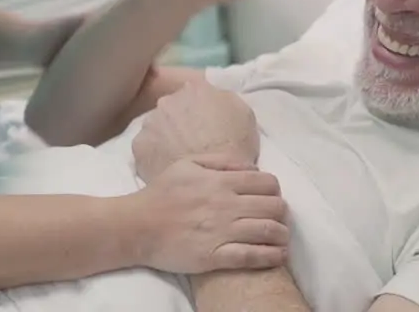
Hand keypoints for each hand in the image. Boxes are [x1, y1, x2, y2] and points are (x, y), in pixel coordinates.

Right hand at [131, 155, 288, 272]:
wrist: (136, 226)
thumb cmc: (161, 193)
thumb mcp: (187, 164)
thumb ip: (221, 161)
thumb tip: (251, 167)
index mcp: (220, 182)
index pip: (267, 183)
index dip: (275, 190)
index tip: (271, 197)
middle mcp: (225, 205)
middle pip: (274, 207)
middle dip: (281, 212)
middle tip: (277, 218)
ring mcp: (221, 232)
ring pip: (268, 231)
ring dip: (282, 235)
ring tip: (281, 238)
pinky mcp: (214, 256)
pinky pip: (252, 256)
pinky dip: (270, 256)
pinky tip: (277, 255)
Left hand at [132, 78, 259, 182]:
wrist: (214, 179)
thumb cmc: (235, 147)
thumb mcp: (243, 113)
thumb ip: (223, 98)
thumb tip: (212, 99)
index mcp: (194, 88)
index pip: (194, 93)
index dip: (199, 110)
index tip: (205, 125)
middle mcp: (168, 100)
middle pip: (172, 108)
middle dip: (179, 121)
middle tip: (192, 141)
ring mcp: (150, 122)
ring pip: (156, 127)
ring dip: (165, 137)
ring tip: (178, 156)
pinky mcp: (139, 145)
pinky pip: (147, 147)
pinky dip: (154, 154)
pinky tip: (167, 166)